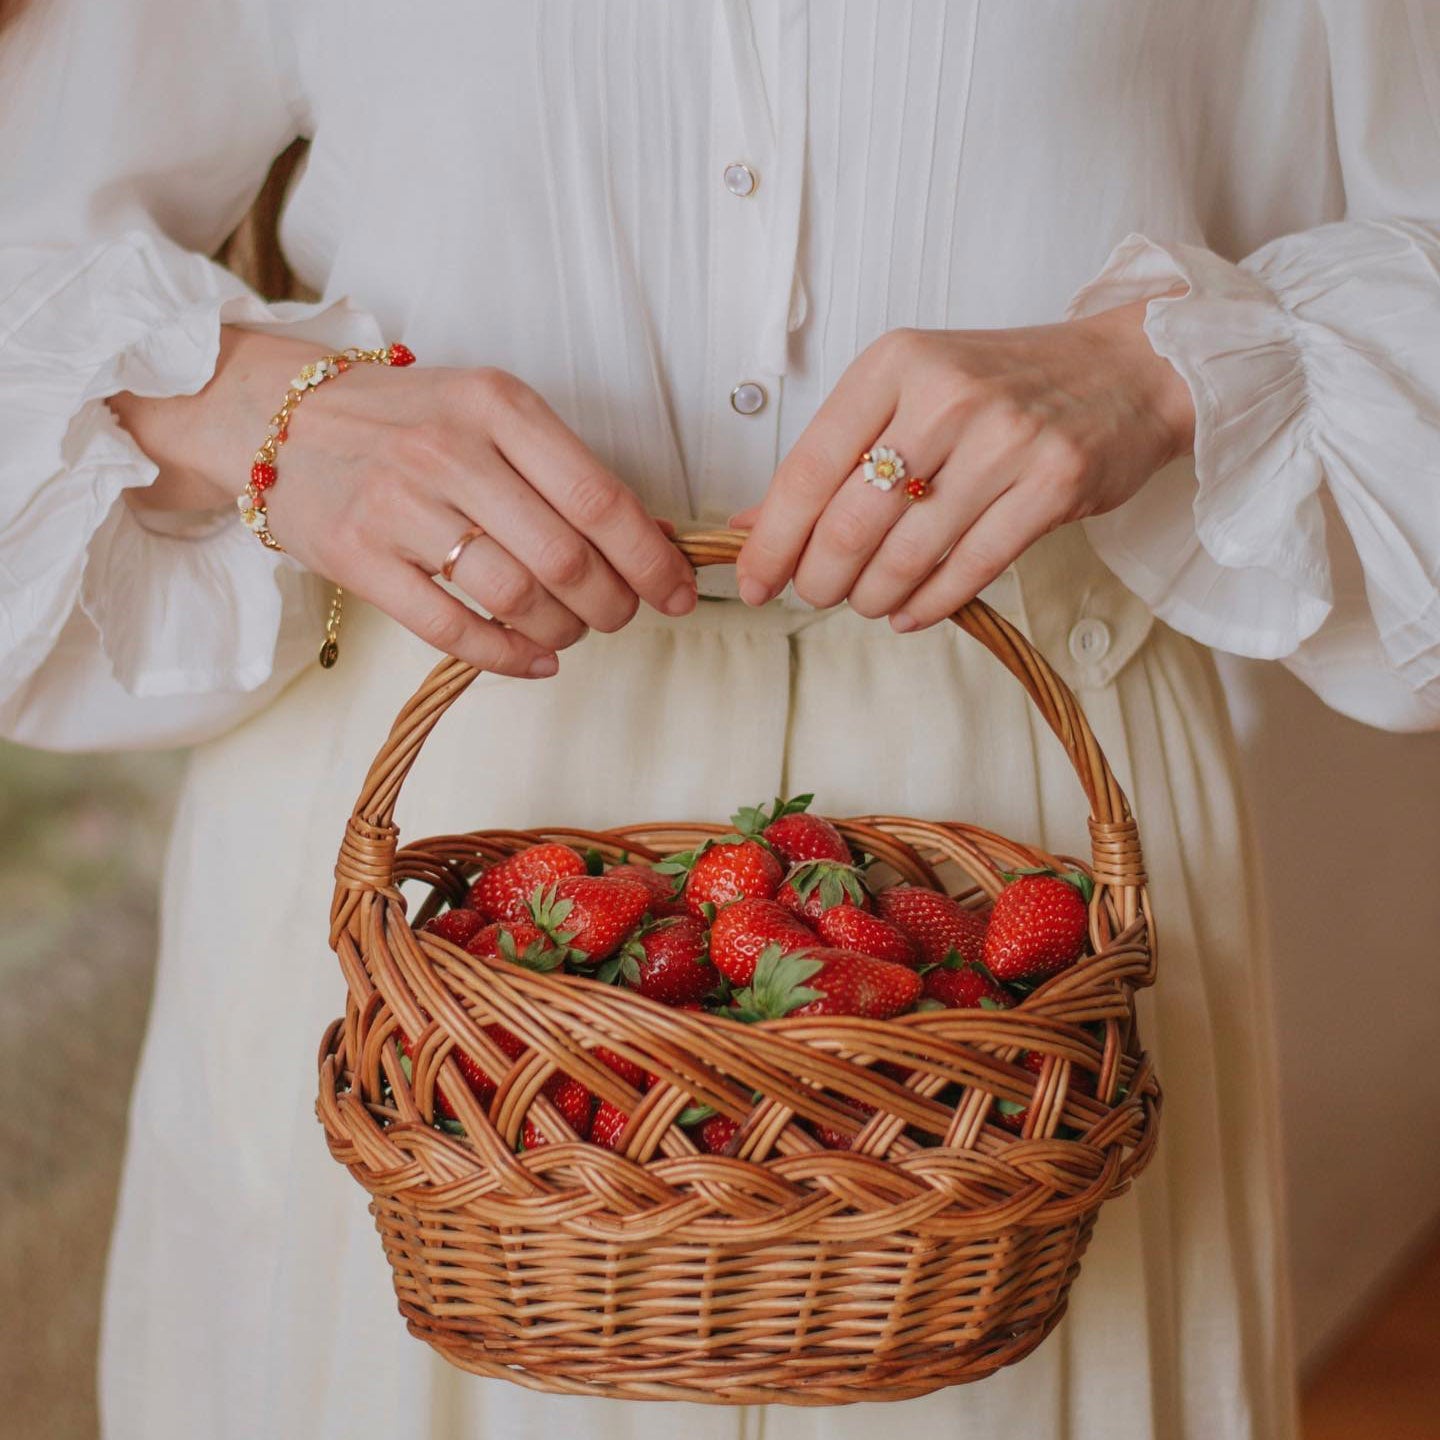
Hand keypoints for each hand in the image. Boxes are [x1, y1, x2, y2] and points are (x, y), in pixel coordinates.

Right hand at [111, 328, 696, 676]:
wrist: (277, 416)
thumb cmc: (405, 420)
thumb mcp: (488, 413)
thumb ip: (561, 469)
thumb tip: (650, 541)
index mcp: (498, 406)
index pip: (599, 497)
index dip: (651, 560)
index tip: (678, 594)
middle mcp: (450, 450)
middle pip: (565, 558)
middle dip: (613, 606)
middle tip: (619, 618)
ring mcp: (398, 504)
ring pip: (515, 597)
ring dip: (562, 633)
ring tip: (569, 633)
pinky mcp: (357, 556)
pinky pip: (451, 628)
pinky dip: (507, 657)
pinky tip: (533, 661)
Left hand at [733, 298, 1193, 628]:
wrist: (1128, 370)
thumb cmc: (1003, 386)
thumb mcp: (910, 393)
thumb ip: (835, 455)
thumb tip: (750, 524)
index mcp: (895, 364)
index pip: (808, 470)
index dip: (772, 540)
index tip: (754, 583)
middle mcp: (947, 396)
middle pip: (850, 523)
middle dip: (820, 579)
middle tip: (817, 595)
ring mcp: (1005, 441)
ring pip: (907, 555)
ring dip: (873, 597)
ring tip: (868, 601)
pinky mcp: (1054, 486)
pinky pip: (970, 570)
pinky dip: (929, 604)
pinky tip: (910, 613)